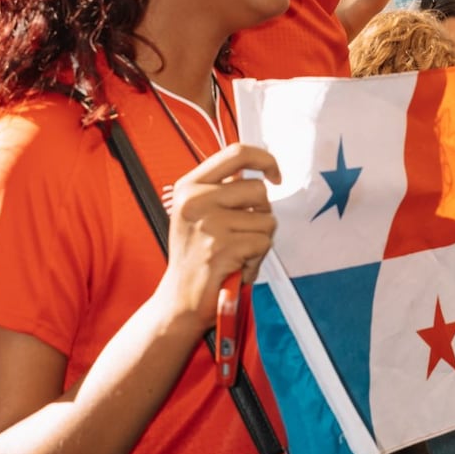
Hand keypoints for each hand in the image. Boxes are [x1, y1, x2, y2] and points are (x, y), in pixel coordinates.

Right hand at [161, 142, 281, 330]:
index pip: (237, 153)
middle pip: (259, 189)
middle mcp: (195, 200)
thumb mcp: (200, 212)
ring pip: (265, 218)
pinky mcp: (222, 248)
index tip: (275, 176)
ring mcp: (208, 224)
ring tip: (235, 254)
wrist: (179, 300)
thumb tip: (259, 167)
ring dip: (259, 240)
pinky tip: (236, 267)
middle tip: (241, 235)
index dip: (265, 159)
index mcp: (189, 186)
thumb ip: (223, 188)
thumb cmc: (196, 256)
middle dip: (261, 213)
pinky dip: (257, 258)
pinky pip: (263, 243)